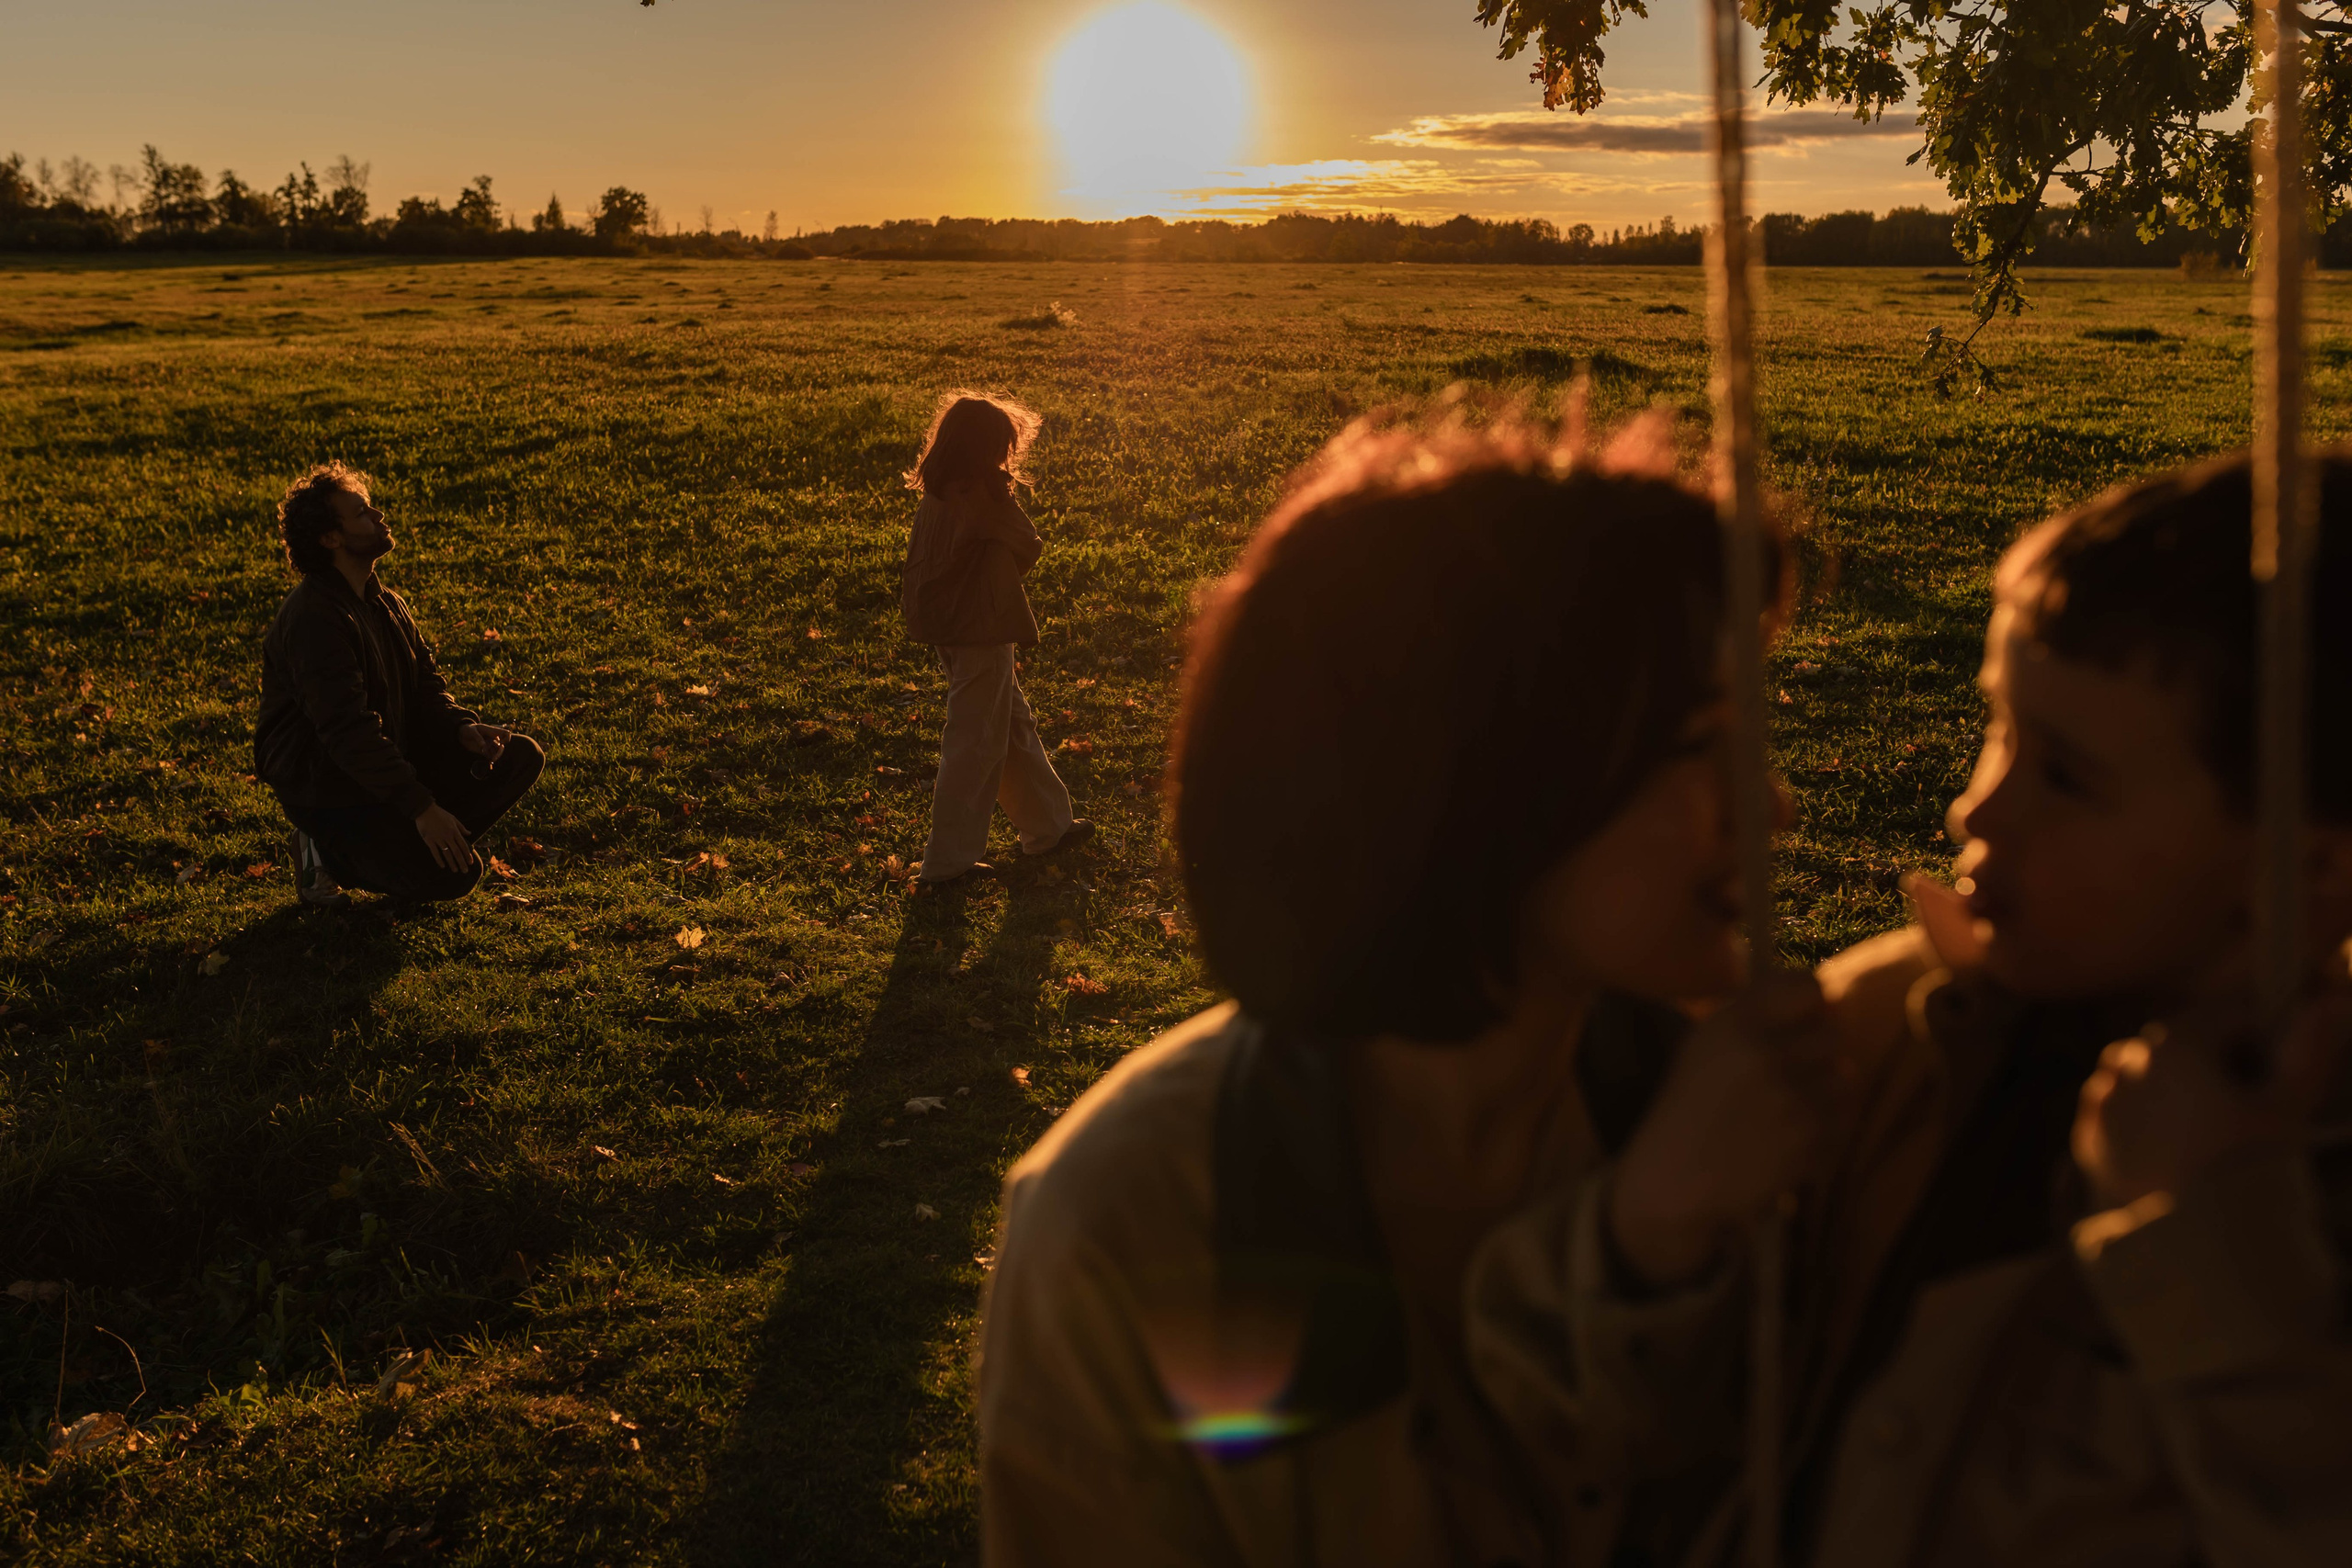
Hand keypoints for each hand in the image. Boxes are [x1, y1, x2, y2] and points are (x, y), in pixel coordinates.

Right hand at [413, 802, 473, 874]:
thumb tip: (469, 833)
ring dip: (452, 863)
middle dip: (462, 862)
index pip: (463, 845)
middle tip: (465, 871)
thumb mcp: (453, 819)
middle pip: (456, 852)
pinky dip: (439, 860)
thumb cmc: (440, 814)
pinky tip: (443, 866)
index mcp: (454, 831)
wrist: (425, 810)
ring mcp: (438, 839)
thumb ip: (461, 827)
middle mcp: (448, 836)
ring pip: (447, 853)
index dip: (467, 855)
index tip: (471, 863)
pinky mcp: (429, 840)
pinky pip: (435, 852)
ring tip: (456, 870)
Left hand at [460, 723, 509, 764]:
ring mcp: (489, 745)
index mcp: (492, 732)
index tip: (499, 742)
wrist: (461, 734)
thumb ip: (478, 738)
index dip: (506, 739)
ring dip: (495, 757)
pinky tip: (489, 765)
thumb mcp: (472, 731)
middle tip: (494, 757)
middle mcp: (492, 739)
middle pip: (502, 746)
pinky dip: (490, 760)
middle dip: (500, 752)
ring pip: (496, 752)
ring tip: (491, 761)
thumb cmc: (468, 729)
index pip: (506, 733)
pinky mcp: (484, 750)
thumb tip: (484, 746)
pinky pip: (489, 756)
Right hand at [1606, 970, 1842, 1288]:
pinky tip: (1783, 1143)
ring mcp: (1791, 1095)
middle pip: (1834, 1034)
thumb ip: (1762, 1014)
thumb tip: (1833, 999)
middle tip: (1785, 1082)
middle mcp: (1764, 1051)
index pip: (1810, 986)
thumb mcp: (1708, 1044)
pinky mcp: (1809, 1137)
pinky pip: (1841, 1121)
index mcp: (1735, 1021)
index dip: (1814, 1005)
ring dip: (1823, 1096)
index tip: (1802, 1023)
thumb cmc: (1691, 1107)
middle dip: (1817, 1056)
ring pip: (1844, 1079)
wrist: (1673, 1179)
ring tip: (1782, 1115)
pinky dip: (1821, 1133)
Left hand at [2073, 996, 2347, 1209]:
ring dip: (2174, 1087)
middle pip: (2185, 1044)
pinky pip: (2117, 1112)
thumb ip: (2309, 1049)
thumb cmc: (2248, 1165)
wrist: (2190, 1239)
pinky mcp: (2088, 1139)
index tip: (2283, 1074)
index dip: (2267, 1040)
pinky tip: (2173, 1147)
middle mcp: (2129, 1061)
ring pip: (2145, 1074)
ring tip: (2211, 1129)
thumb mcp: (2287, 1106)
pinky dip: (2142, 1119)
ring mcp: (2102, 1100)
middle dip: (2218, 1062)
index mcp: (2177, 1040)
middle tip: (2250, 1106)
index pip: (2232, 1017)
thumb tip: (2334, 1000)